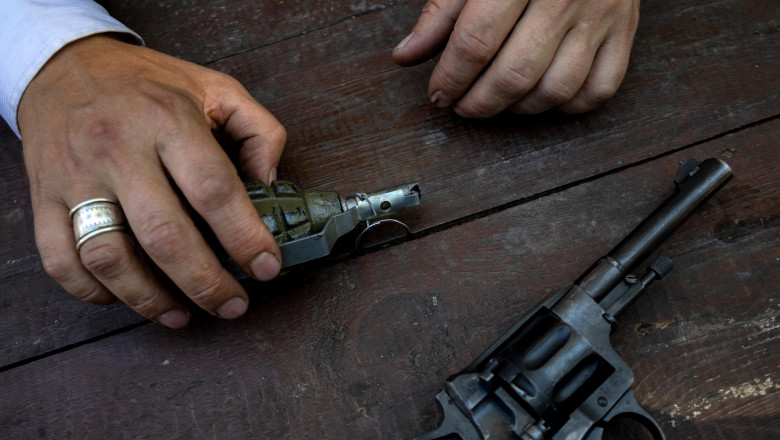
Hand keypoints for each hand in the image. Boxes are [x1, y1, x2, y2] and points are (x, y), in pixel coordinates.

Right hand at [18, 35, 285, 327]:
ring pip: (109, 256)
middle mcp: (117, 148)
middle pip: (164, 234)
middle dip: (205, 282)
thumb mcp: (215, 87)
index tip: (267, 267)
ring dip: (150, 299)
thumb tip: (271, 185)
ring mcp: (76, 177)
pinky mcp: (45, 198)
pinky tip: (127, 298)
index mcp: (167, 119)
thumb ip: (258, 130)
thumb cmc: (148, 84)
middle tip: (233, 305)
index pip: (212, 188)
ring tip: (183, 315)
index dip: (245, 236)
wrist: (64, 65)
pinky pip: (61, 260)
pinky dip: (94, 292)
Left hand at [393, 0, 639, 117]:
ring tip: (498, 101)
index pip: (476, 43)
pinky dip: (569, 105)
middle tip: (462, 106)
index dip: (450, 78)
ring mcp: (600, 15)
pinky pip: (600, 88)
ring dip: (519, 109)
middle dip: (479, 103)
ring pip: (557, 89)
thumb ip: (442, 11)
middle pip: (515, 74)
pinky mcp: (624, 30)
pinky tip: (543, 96)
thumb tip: (406, 55)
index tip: (438, 95)